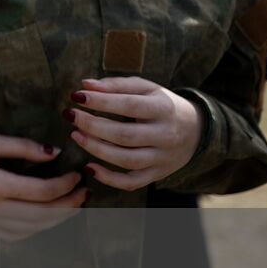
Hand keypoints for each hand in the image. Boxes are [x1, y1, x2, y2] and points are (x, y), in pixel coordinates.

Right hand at [0, 131, 85, 240]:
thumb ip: (21, 147)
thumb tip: (54, 153)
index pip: (42, 191)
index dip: (66, 184)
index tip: (78, 173)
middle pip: (44, 214)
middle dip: (70, 204)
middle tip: (86, 192)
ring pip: (34, 229)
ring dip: (58, 218)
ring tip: (74, 205)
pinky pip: (19, 235)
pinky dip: (39, 228)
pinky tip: (47, 216)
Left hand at [66, 77, 202, 190]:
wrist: (196, 131)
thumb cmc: (161, 105)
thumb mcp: (146, 88)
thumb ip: (116, 85)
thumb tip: (85, 85)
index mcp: (164, 109)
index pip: (129, 105)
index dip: (101, 102)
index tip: (76, 96)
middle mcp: (166, 135)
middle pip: (125, 135)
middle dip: (93, 125)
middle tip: (69, 114)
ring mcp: (162, 158)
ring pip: (127, 160)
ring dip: (96, 149)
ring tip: (75, 134)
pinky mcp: (156, 174)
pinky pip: (132, 182)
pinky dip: (109, 179)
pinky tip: (89, 167)